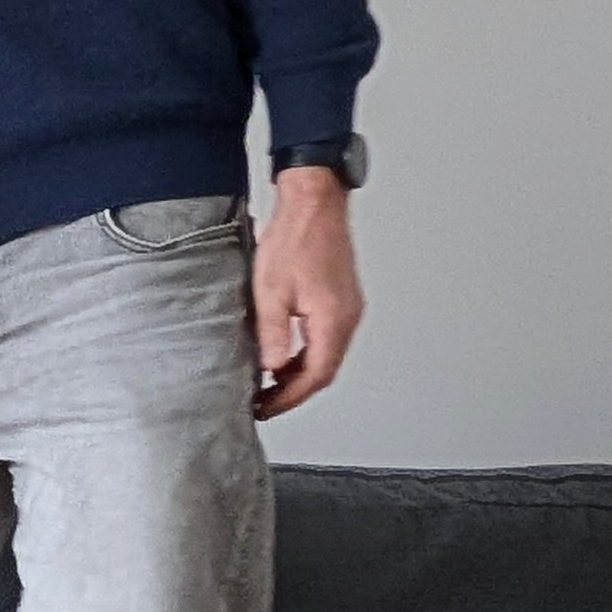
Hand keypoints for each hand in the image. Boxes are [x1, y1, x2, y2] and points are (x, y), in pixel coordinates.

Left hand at [252, 166, 364, 416]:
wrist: (313, 204)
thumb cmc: (294, 239)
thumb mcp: (270, 291)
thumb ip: (273, 333)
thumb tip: (272, 368)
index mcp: (333, 320)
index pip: (315, 376)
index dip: (289, 397)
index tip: (265, 407)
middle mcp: (348, 317)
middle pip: (324, 370)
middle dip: (293, 391)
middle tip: (263, 402)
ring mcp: (348, 308)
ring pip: (325, 354)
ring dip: (299, 372)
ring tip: (267, 382)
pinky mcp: (341, 298)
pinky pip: (326, 337)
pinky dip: (305, 353)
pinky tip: (283, 353)